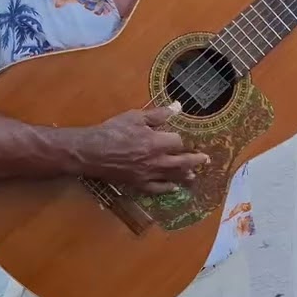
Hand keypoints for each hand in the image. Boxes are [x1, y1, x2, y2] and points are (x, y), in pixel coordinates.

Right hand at [75, 102, 207, 194]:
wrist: (90, 151)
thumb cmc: (112, 131)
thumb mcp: (135, 117)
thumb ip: (158, 114)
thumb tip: (177, 107)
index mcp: (156, 142)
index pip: (179, 142)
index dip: (185, 140)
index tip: (191, 139)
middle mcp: (156, 161)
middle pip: (182, 162)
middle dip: (196, 160)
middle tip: (206, 160)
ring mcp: (147, 174)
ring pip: (172, 177)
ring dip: (186, 176)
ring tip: (195, 175)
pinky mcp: (137, 184)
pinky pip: (156, 189)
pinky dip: (167, 189)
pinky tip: (174, 188)